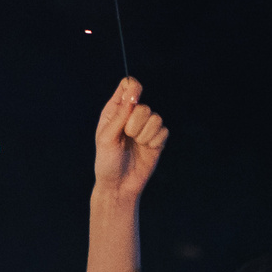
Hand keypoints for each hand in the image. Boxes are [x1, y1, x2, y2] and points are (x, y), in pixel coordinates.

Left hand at [92, 77, 169, 208]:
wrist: (119, 185)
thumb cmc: (107, 162)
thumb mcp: (107, 137)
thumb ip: (120, 114)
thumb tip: (133, 92)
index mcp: (114, 111)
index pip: (128, 86)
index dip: (132, 89)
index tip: (132, 101)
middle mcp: (131, 116)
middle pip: (143, 104)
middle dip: (135, 122)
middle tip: (126, 136)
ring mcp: (145, 127)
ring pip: (155, 117)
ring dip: (144, 134)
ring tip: (135, 145)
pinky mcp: (157, 139)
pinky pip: (163, 131)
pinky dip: (154, 141)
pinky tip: (146, 150)